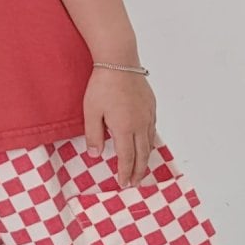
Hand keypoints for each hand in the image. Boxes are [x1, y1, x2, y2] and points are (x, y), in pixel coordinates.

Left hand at [83, 67, 160, 187]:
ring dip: (146, 158)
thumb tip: (96, 155)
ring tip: (142, 169)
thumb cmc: (102, 85)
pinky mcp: (151, 106)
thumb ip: (93, 135)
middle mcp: (140, 124)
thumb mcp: (91, 112)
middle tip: (135, 183)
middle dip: (138, 171)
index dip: (125, 172)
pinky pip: (153, 129)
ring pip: (150, 143)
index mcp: (125, 128)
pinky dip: (151, 142)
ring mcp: (148, 115)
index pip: (127, 157)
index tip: (124, 184)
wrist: (119, 61)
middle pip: (142, 154)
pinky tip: (147, 144)